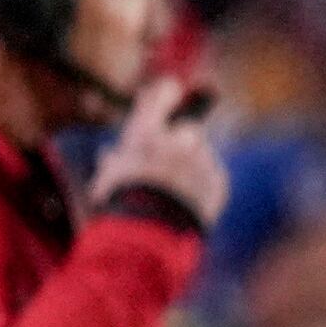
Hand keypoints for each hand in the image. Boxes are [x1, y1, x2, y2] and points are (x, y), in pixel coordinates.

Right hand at [88, 74, 227, 229]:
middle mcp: (178, 140)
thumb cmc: (122, 205)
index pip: (162, 93)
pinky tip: (187, 200)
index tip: (171, 89)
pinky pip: (211, 176)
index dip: (166, 91)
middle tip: (167, 162)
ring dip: (190, 166)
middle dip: (179, 141)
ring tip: (176, 190)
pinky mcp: (218, 181)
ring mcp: (201, 160)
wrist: (151, 236)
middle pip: (187, 128)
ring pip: (200, 154)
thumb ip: (113, 161)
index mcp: (147, 134)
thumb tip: (111, 155)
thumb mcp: (107, 178)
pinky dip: (202, 185)